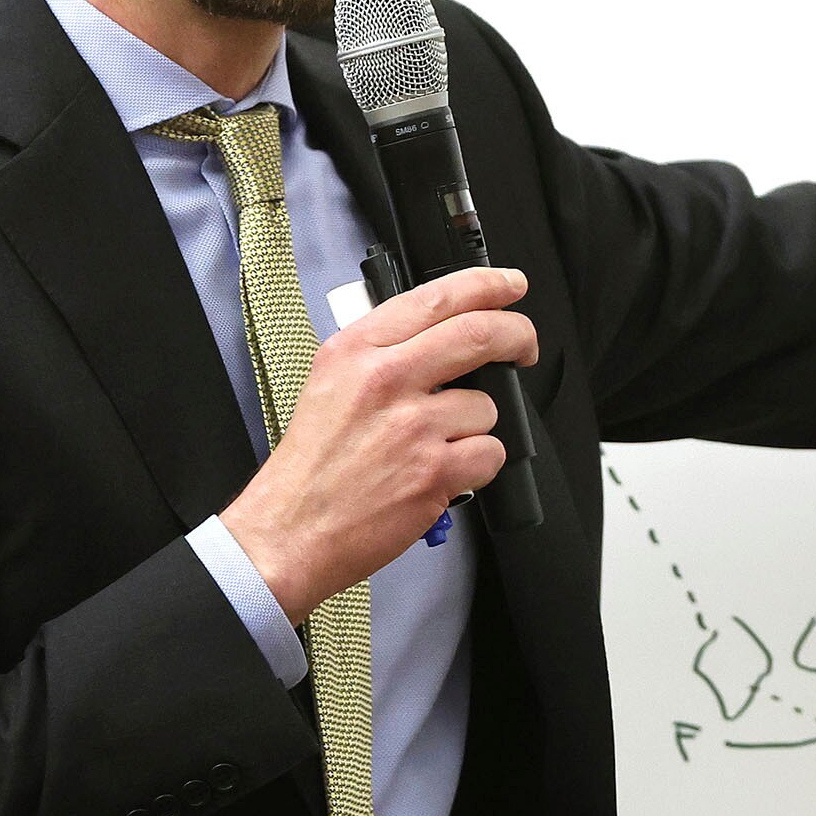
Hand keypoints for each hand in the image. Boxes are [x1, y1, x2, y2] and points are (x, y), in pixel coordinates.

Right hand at [222, 266, 537, 622]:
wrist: (291, 530)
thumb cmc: (312, 467)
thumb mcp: (330, 383)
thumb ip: (382, 353)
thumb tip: (440, 334)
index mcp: (356, 351)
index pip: (436, 298)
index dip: (487, 286)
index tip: (510, 285)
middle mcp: (385, 379)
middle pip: (479, 334)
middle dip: (517, 335)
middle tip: (524, 346)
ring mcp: (412, 425)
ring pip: (485, 405)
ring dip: (475, 426)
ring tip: (437, 446)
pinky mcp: (433, 471)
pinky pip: (490, 453)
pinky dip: (476, 466)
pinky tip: (443, 474)